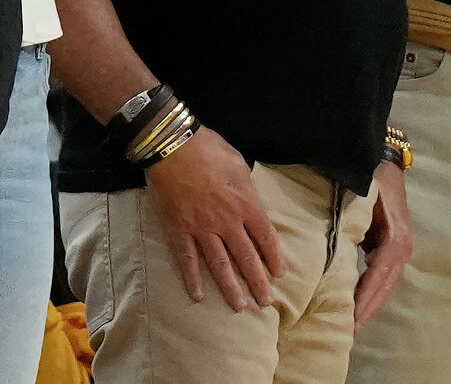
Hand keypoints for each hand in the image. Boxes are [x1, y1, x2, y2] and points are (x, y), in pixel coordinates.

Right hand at [144, 127, 285, 311]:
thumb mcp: (238, 163)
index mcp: (246, 203)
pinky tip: (197, 296)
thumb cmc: (208, 147)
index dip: (274, 257)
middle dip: (258, 281)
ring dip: (230, 287)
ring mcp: (202, 228)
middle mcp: (227, 221)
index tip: (279, 273)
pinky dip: (192, 278)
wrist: (172, 144)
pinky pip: (186, 258)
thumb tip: (250, 198)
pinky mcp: (178, 229)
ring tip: (239, 306)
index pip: (266, 238)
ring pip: (219, 264)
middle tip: (266, 301)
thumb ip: (246, 187)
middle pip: (246, 257)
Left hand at [354, 158, 411, 328]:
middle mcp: (400, 246)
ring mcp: (398, 247)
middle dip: (368, 308)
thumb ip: (353, 218)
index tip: (353, 316)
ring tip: (352, 324)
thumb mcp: (362, 194)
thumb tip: (337, 241)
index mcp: (395, 238)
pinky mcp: (390, 245)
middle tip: (350, 329)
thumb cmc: (369, 176)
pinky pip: (381, 274)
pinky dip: (370, 290)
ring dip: (370, 303)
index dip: (367, 296)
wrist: (384, 161)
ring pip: (384, 283)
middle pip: (384, 285)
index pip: (379, 274)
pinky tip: (357, 303)